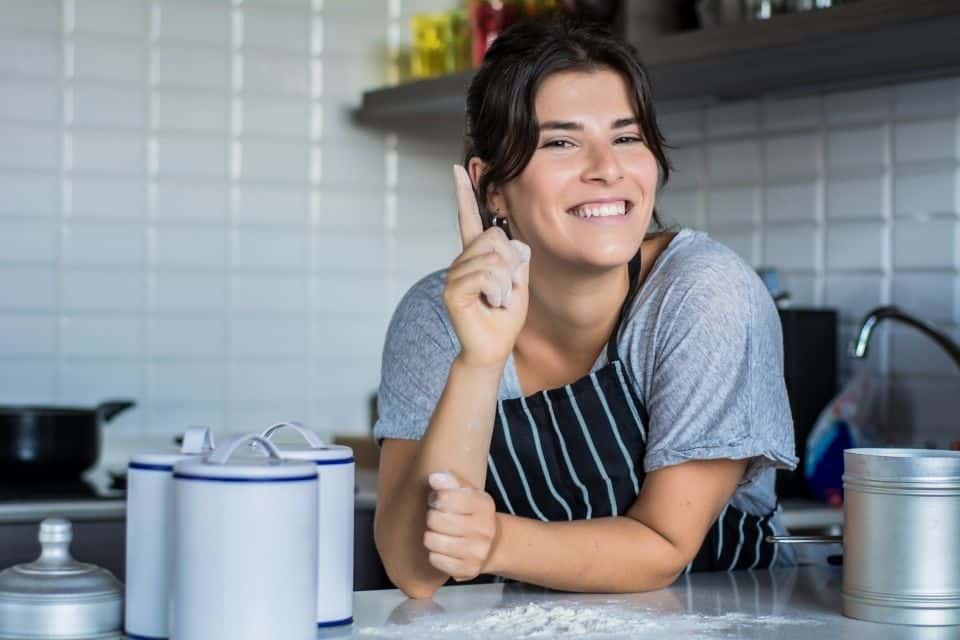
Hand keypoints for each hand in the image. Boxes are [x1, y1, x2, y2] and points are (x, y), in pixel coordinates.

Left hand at [423, 471, 498, 581]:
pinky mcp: (468, 569)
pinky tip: (444, 548)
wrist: (494, 545)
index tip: (438, 500)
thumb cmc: (474, 514)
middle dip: (432, 517)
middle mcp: (484, 528)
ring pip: (432, 540)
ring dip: (431, 535)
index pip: (445, 498)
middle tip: (438, 518)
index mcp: (484, 505)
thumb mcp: (468, 492)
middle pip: (435, 520)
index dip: (435, 498)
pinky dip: (435, 553)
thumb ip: (451, 481)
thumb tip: (434, 478)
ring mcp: (477, 551)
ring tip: (440, 532)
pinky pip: (435, 559)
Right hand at [443, 165, 530, 369]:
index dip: (464, 193)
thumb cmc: (505, 317)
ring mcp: (454, 274)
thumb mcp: (519, 282)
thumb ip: (518, 260)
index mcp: (477, 255)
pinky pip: (486, 276)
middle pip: (494, 238)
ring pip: (493, 259)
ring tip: (497, 300)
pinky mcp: (452, 290)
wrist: (493, 348)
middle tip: (505, 289)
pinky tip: (492, 305)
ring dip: (506, 284)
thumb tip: (514, 244)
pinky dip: (498, 292)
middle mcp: (461, 260)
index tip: (458, 169)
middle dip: (510, 264)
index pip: (468, 218)